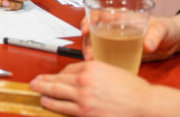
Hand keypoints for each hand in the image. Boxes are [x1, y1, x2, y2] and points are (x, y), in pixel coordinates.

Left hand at [30, 61, 179, 115]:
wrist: (145, 105)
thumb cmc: (133, 89)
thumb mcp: (110, 70)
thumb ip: (93, 71)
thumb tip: (78, 76)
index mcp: (91, 67)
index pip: (68, 69)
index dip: (59, 74)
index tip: (54, 75)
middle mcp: (84, 81)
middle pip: (57, 80)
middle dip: (43, 81)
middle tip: (34, 81)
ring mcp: (83, 98)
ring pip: (56, 94)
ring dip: (44, 93)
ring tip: (38, 92)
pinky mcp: (85, 113)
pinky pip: (64, 109)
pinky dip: (53, 106)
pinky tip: (48, 104)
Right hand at [79, 8, 179, 61]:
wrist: (174, 42)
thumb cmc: (167, 28)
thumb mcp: (162, 28)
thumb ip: (155, 34)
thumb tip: (148, 44)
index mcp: (122, 17)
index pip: (98, 14)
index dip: (88, 20)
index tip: (85, 29)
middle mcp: (115, 28)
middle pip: (93, 32)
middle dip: (87, 42)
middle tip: (89, 53)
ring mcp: (117, 41)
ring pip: (97, 44)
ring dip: (92, 52)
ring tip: (93, 61)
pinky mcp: (121, 53)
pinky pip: (107, 56)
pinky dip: (102, 61)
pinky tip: (102, 68)